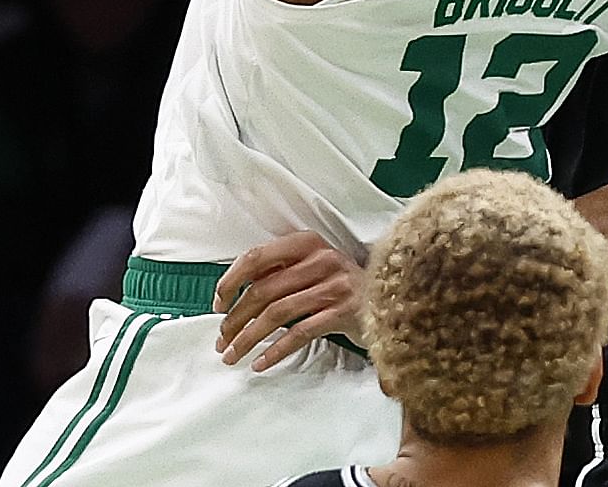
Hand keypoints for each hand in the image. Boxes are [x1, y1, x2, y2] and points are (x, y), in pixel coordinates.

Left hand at [212, 231, 366, 371]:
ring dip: (248, 338)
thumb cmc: (342, 286)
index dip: (231, 281)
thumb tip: (235, 292)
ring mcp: (334, 286)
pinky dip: (275, 351)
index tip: (218, 305)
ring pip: (277, 314)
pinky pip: (299, 333)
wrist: (389, 300)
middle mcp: (321, 260)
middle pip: (263, 290)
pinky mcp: (342, 313)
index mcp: (308, 243)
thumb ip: (281, 271)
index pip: (257, 257)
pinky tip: (260, 363)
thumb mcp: (314, 267)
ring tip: (233, 355)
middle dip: (235, 319)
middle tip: (222, 340)